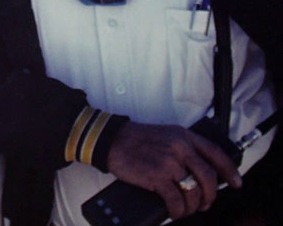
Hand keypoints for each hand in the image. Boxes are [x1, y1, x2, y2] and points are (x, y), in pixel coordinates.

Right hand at [106, 121, 241, 220]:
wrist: (111, 140)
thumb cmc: (136, 140)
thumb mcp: (165, 135)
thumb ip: (183, 148)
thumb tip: (201, 173)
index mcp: (183, 136)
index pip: (215, 153)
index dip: (230, 170)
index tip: (236, 183)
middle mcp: (180, 147)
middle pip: (209, 177)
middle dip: (211, 196)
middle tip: (205, 203)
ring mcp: (169, 162)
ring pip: (194, 192)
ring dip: (193, 206)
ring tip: (186, 208)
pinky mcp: (157, 176)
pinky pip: (176, 201)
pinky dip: (178, 211)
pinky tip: (174, 211)